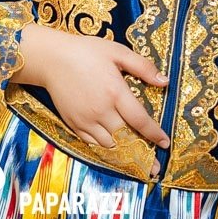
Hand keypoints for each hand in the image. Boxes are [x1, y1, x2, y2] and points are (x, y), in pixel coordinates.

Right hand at [16, 24, 168, 156]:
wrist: (52, 58)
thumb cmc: (86, 51)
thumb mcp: (117, 51)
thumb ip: (142, 67)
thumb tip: (165, 82)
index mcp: (116, 92)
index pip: (140, 120)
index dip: (155, 134)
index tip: (165, 143)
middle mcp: (102, 110)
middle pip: (126, 139)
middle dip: (142, 154)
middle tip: (154, 167)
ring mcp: (86, 119)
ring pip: (109, 145)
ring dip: (124, 153)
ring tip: (136, 160)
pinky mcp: (74, 123)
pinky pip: (92, 143)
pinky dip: (105, 149)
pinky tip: (114, 149)